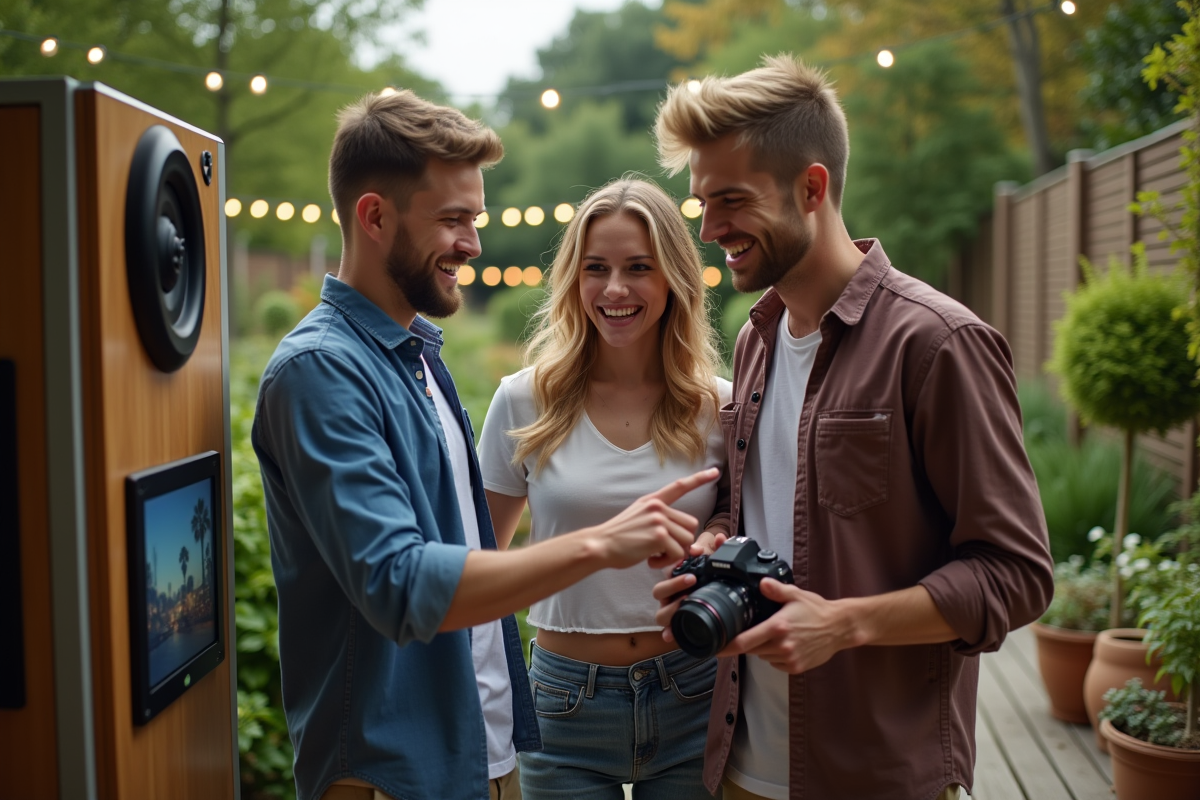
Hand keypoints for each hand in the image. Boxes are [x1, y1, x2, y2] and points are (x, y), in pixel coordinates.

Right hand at [593, 468, 718, 570]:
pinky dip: (665, 562)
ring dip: (673, 554)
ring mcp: (659, 520)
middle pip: (691, 525)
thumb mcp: (638, 519)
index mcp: (653, 501)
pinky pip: (677, 553)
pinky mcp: (659, 535)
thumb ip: (662, 523)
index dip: (699, 479)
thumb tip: (690, 544)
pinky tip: (650, 560)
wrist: (600, 545)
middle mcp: (658, 507)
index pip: (679, 486)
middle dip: (682, 542)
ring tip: (653, 555)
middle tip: (661, 550)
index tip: (715, 471)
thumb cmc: (618, 538)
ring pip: (686, 541)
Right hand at [650, 530, 727, 640]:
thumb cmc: (706, 577)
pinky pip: (667, 630)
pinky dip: (668, 632)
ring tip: (686, 603)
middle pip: (659, 590)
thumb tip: (722, 538)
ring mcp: (669, 610)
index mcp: (674, 577)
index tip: (691, 562)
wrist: (715, 597)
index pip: (667, 569)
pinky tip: (671, 635)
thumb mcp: (712, 562)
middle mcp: (668, 594)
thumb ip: (717, 549)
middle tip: (692, 579)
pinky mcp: (674, 624)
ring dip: (671, 609)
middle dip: (673, 584)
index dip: (675, 566)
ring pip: (660, 612)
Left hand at [719, 578, 856, 673]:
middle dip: (749, 641)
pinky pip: (775, 664)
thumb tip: (761, 583)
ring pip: (763, 656)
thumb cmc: (816, 609)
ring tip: (776, 634)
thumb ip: (775, 589)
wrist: (839, 628)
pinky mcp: (796, 668)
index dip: (726, 648)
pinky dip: (774, 656)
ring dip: (763, 648)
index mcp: (777, 627)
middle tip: (757, 629)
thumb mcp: (795, 594)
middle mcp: (781, 646)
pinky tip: (785, 644)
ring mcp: (789, 659)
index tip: (714, 649)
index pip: (745, 642)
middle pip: (751, 649)